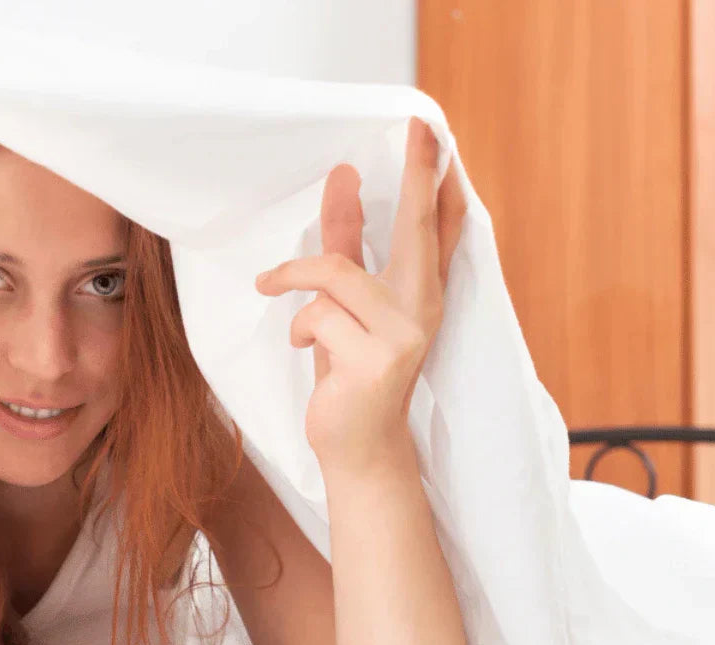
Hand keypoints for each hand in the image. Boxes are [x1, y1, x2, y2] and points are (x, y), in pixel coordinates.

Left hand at [254, 118, 466, 476]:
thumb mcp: (343, 302)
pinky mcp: (377, 361)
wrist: (357, 446)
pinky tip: (307, 351)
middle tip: (420, 128)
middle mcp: (424, 307)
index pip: (437, 225)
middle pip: (417, 229)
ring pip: (336, 275)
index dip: (436, 178)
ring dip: (295, 280)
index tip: (431, 131)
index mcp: (421, 291)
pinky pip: (317, 316)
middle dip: (417, 177)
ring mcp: (405, 335)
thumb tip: (342, 176)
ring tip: (277, 292)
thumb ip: (345, 240)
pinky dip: (298, 328)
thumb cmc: (351, 370)